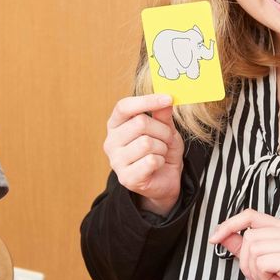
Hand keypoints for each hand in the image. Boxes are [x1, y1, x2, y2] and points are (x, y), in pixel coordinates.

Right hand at [103, 94, 184, 215]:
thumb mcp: (165, 129)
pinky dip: (161, 161)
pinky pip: (151, 160)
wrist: (165, 180)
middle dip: (162, 130)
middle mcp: (111, 141)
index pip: (124, 106)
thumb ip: (162, 115)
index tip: (168, 98)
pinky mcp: (126, 177)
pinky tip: (157, 165)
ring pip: (147, 143)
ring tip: (161, 153)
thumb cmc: (161, 150)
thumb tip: (166, 100)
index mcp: (115, 125)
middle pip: (140, 123)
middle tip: (167, 139)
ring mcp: (116, 161)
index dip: (146, 101)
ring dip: (162, 147)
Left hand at [208, 209, 279, 279]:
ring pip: (253, 250)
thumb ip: (242, 248)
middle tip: (262, 277)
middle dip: (247, 262)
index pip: (250, 215)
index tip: (215, 237)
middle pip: (249, 236)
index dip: (230, 225)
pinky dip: (264, 278)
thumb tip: (222, 234)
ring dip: (256, 272)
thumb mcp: (258, 266)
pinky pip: (261, 263)